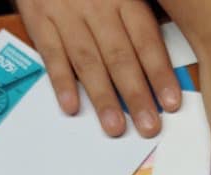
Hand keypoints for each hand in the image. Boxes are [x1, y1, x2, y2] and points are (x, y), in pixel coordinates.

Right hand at [19, 0, 180, 137]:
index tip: (172, 103)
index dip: (160, 73)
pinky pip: (52, 53)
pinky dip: (61, 81)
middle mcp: (97, 6)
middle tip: (149, 126)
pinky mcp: (39, 19)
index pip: (146, 40)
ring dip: (102, 97)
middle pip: (120, 56)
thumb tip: (161, 59)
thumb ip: (138, 16)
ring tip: (114, 127)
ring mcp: (67, 14)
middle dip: (136, 95)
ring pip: (88, 60)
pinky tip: (71, 106)